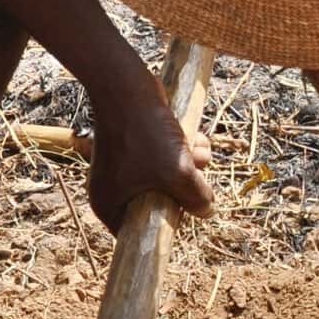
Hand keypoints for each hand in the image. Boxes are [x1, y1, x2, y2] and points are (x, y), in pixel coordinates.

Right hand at [85, 72, 212, 232]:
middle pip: (163, 203)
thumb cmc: (146, 136)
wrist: (128, 88)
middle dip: (185, 185)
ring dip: (190, 163)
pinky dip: (183, 149)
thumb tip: (207, 212)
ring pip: (170, 177)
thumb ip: (196, 198)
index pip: (144, 230)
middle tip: (192, 170)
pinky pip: (167, 158)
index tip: (185, 208)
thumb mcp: (178, 174)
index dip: (170, 220)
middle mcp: (115, 190)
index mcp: (110, 206)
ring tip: (193, 148)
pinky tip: (194, 136)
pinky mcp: (139, 148)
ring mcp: (126, 168)